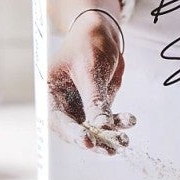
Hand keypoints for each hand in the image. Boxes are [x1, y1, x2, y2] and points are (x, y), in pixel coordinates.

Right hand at [47, 11, 135, 154]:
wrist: (101, 30)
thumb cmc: (89, 44)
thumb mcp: (91, 70)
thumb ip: (95, 100)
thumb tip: (101, 127)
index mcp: (50, 92)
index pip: (57, 119)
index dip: (72, 133)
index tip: (88, 141)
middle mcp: (62, 103)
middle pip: (75, 129)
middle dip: (94, 140)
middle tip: (111, 149)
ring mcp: (79, 105)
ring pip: (92, 128)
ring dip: (109, 136)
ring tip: (124, 141)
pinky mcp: (96, 104)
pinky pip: (106, 118)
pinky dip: (118, 122)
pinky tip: (130, 121)